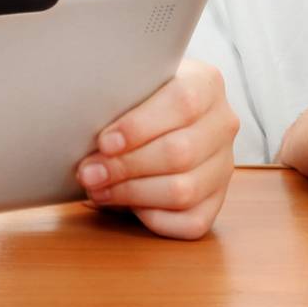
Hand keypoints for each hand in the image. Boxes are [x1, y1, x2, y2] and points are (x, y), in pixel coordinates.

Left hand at [74, 59, 237, 239]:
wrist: (156, 115)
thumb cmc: (135, 99)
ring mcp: (224, 165)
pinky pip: (191, 222)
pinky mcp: (217, 201)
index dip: (140, 126)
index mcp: (207, 83)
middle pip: (180, 152)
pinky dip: (153, 218)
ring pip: (184, 190)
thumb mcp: (132, 83)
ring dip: (132, 194)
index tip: (104, 142)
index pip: (182, 103)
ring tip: (97, 188)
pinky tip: (126, 205)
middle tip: (88, 172)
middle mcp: (223, 124)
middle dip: (126, 166)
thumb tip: (83, 124)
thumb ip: (119, 95)